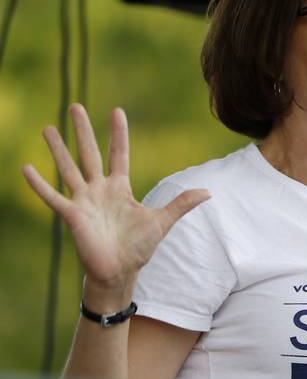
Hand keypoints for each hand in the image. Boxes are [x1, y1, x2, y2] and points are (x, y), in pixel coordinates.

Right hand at [22, 104, 209, 295]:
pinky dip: (39, 184)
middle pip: (90, 153)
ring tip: (46, 127)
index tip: (116, 110)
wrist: (120, 272)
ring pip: (68, 168)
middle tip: (75, 105)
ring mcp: (84, 201)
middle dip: (83, 130)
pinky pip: (52, 197)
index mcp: (120, 188)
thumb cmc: (138, 248)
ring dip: (57, 148)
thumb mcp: (163, 222)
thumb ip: (182, 204)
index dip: (118, 133)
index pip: (119, 153)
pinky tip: (26, 168)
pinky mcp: (72, 215)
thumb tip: (209, 192)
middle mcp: (99, 190)